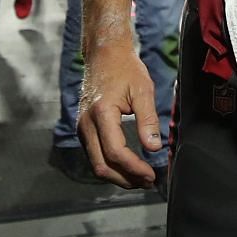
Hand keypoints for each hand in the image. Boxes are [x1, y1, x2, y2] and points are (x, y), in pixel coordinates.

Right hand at [78, 41, 162, 188]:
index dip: (134, 168)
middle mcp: (86, 124)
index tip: (152, 174)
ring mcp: (82, 128)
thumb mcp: (142, 90)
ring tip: (141, 178)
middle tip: (148, 181)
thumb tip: (154, 148)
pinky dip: (111, 166)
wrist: (104, 55)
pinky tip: (128, 167)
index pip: (116, 152)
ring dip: (118, 176)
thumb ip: (148, 119)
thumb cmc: (125, 69)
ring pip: (96, 164)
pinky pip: (95, 155)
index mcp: (101, 113)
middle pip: (102, 165)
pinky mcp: (84, 129)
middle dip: (126, 178)